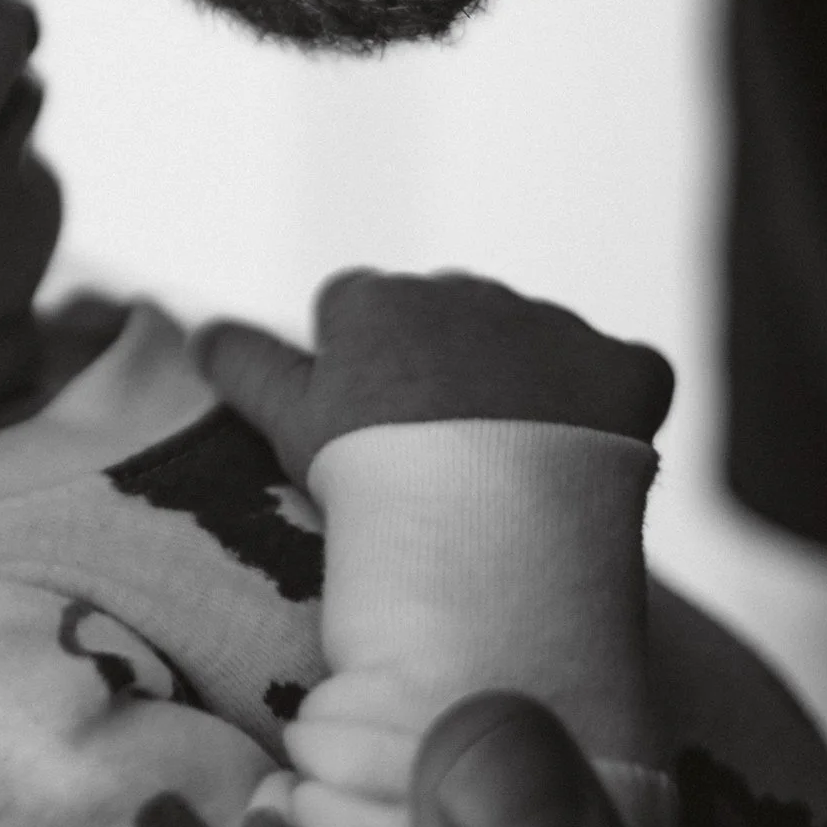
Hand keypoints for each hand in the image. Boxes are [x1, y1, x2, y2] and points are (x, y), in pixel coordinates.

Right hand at [197, 267, 673, 475]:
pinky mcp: (625, 366)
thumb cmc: (370, 484)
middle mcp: (464, 290)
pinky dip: (615, 409)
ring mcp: (549, 325)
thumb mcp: (289, 421)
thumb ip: (246, 363)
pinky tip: (592, 463)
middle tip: (444, 467)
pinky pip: (627, 374)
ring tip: (516, 477)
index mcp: (377, 297)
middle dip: (449, 375)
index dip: (363, 381)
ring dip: (528, 390)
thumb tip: (200, 331)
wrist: (481, 535)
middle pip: (449, 325)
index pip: (359, 316)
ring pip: (534, 347)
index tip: (371, 442)